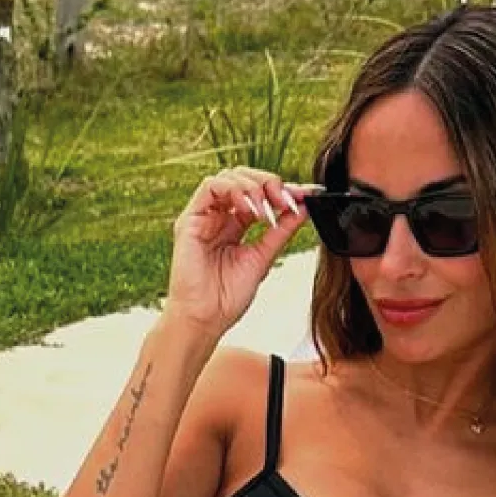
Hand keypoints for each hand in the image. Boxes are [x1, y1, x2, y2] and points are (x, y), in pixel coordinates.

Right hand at [163, 166, 317, 335]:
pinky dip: (233, 189)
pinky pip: (209, 187)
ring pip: (228, 177)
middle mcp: (219, 217)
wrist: (206, 319)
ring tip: (266, 208)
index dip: (283, 190)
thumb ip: (282, 231)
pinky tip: (249, 208)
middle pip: (245, 178)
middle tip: (286, 199)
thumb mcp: (264, 257)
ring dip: (253, 185)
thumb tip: (303, 208)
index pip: (260, 194)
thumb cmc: (227, 297)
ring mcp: (204, 216)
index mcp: (236, 225)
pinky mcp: (189, 219)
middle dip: (270, 183)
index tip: (306, 194)